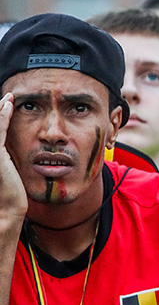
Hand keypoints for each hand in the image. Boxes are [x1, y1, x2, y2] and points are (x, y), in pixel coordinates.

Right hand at [0, 93, 26, 229]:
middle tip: (6, 96)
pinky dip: (3, 115)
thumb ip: (6, 157)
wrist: (7, 208)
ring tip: (8, 97)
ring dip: (0, 108)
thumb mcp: (8, 170)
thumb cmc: (10, 194)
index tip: (6, 104)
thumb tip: (12, 151)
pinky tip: (9, 105)